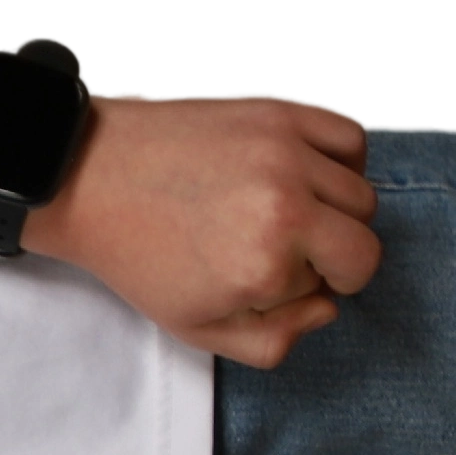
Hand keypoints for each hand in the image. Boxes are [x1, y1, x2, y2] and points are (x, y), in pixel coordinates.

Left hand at [26, 91, 382, 369]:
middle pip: (365, 242)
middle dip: (335, 258)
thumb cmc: (141, 256)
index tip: (273, 277)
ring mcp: (284, 154)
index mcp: (264, 265)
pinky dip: (343, 159)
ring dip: (336, 211)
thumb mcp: (196, 329)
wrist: (90, 181)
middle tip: (292, 253)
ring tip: (292, 213)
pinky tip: (308, 175)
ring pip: (362, 193)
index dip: (307, 288)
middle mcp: (284, 207)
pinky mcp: (279, 113)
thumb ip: (274, 341)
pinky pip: (351, 136)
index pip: (337, 285)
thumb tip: (327, 307)